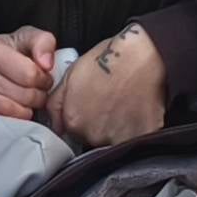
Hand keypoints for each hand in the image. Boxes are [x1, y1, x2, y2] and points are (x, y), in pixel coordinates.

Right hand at [0, 30, 60, 131]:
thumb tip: (46, 63)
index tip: (42, 80)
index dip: (43, 80)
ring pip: (7, 112)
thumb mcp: (27, 40)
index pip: (30, 74)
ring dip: (24, 113)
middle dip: (36, 98)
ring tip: (26, 105)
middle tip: (36, 95)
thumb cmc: (9, 57)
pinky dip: (6, 126)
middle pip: (21, 96)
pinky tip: (12, 118)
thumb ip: (43, 42)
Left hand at [48, 26, 167, 146]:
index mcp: (73, 121)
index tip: (93, 107)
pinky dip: (137, 130)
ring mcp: (117, 138)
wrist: (140, 56)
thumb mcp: (70, 75)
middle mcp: (92, 134)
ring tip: (126, 107)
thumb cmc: (107, 59)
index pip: (73, 132)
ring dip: (118, 130)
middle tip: (111, 104)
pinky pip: (137, 140)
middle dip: (99, 126)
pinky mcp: (141, 137)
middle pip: (93, 138)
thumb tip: (55, 124)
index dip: (83, 119)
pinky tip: (139, 113)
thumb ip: (56, 104)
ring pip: (114, 141)